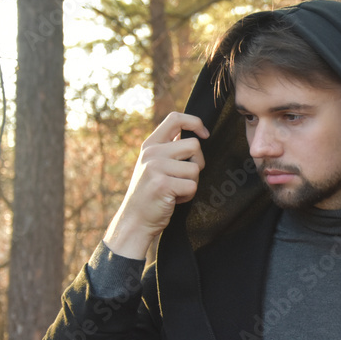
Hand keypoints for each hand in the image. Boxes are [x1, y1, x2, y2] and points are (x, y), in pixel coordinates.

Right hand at [104, 112, 209, 259]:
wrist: (135, 220)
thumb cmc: (151, 193)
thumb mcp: (154, 164)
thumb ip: (169, 148)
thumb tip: (195, 132)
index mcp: (150, 144)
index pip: (175, 119)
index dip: (195, 122)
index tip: (205, 134)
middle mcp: (151, 152)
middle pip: (194, 145)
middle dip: (197, 163)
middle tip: (183, 177)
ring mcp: (155, 167)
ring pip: (195, 168)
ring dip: (191, 182)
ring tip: (175, 190)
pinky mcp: (162, 184)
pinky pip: (192, 185)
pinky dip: (188, 195)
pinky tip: (173, 200)